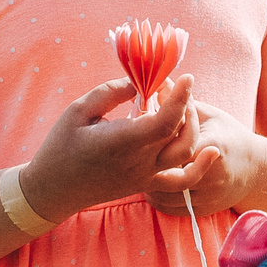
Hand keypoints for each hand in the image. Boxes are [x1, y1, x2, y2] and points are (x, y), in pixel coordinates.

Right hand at [21, 74, 196, 220]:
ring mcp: (146, 176)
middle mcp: (140, 162)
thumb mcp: (78, 110)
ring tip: (183, 105)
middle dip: (186, 104)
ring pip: (187, 153)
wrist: (54, 190)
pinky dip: (201, 167)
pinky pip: (183, 181)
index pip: (165, 121)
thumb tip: (140, 83)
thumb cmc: (61, 147)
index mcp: (123, 142)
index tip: (186, 76)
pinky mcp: (148, 184)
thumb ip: (111, 92)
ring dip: (193, 126)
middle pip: (181, 133)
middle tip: (174, 85)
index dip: (180, 97)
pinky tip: (212, 150)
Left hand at [143, 97, 260, 216]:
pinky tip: (151, 186)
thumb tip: (157, 81)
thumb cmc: (229, 136)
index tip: (143, 131)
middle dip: (148, 164)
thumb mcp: (209, 114)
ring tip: (139, 169)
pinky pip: (171, 209)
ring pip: (165, 195)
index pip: (177, 144)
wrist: (256, 170)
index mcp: (213, 146)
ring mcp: (208, 195)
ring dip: (149, 183)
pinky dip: (158, 199)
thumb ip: (181, 101)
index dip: (157, 139)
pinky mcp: (204, 209)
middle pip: (168, 172)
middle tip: (134, 154)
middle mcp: (211, 175)